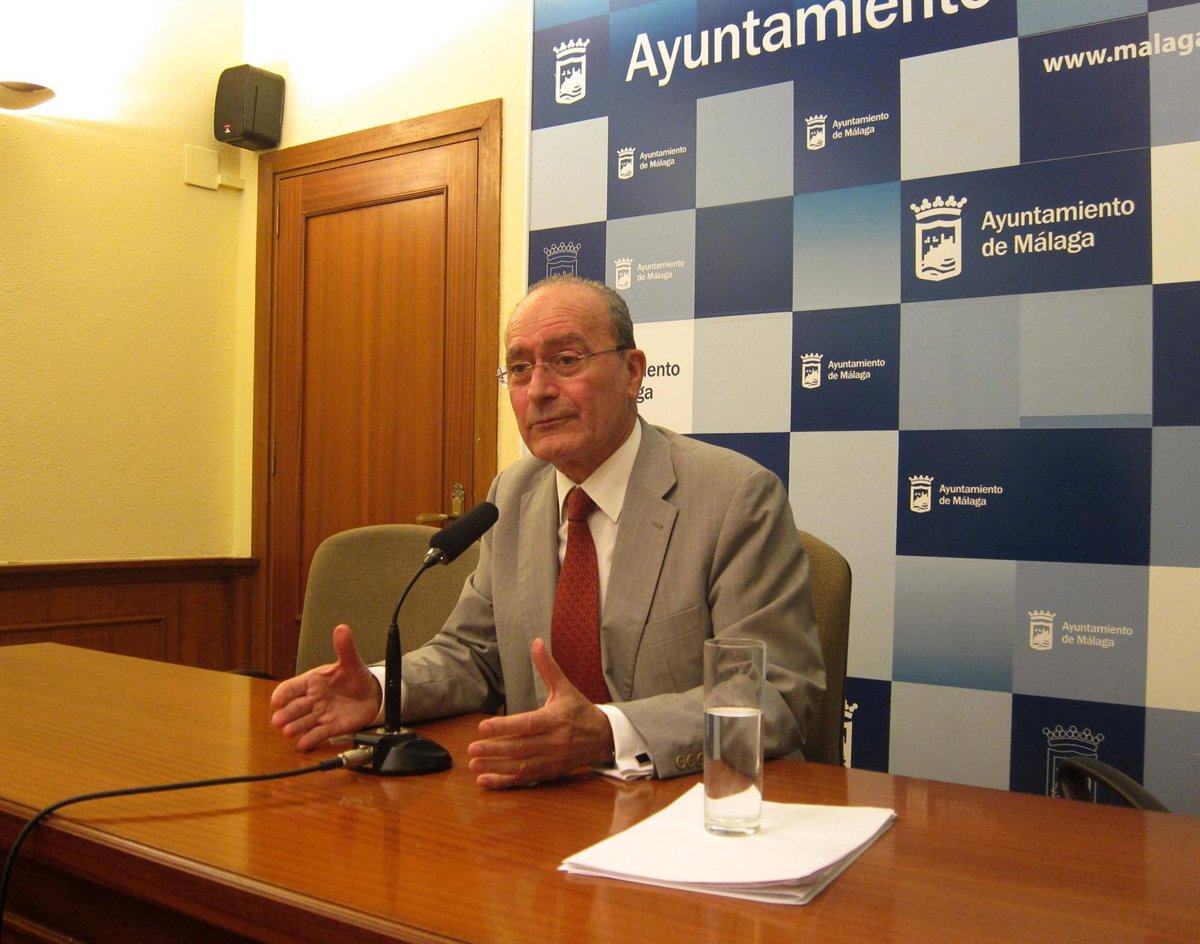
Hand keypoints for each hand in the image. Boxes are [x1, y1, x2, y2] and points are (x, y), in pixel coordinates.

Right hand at [269, 624, 381, 750]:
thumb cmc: (355, 678)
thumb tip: (342, 628)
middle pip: (294, 707)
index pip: (292, 687)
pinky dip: (310, 739)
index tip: (277, 700)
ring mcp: (320, 714)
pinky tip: (304, 744)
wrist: (372, 695)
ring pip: (304, 722)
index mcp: (312, 681)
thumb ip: (345, 647)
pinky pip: (318, 734)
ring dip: (295, 727)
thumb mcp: (351, 662)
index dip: (283, 694)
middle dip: (286, 714)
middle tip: (278, 720)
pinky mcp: (330, 728)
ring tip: (288, 731)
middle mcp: (312, 699)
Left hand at [467, 638, 613, 788]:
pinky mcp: (550, 773)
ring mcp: (552, 760)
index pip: (527, 724)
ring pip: (521, 767)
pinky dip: (505, 782)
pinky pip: (525, 780)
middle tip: (472, 748)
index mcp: (555, 719)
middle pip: (521, 747)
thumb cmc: (580, 710)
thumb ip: (548, 667)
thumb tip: (536, 642)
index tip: (483, 726)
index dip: (505, 726)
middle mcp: (554, 742)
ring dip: (496, 767)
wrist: (604, 737)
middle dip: (495, 749)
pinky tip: (486, 780)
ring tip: (474, 764)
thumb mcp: (565, 687)